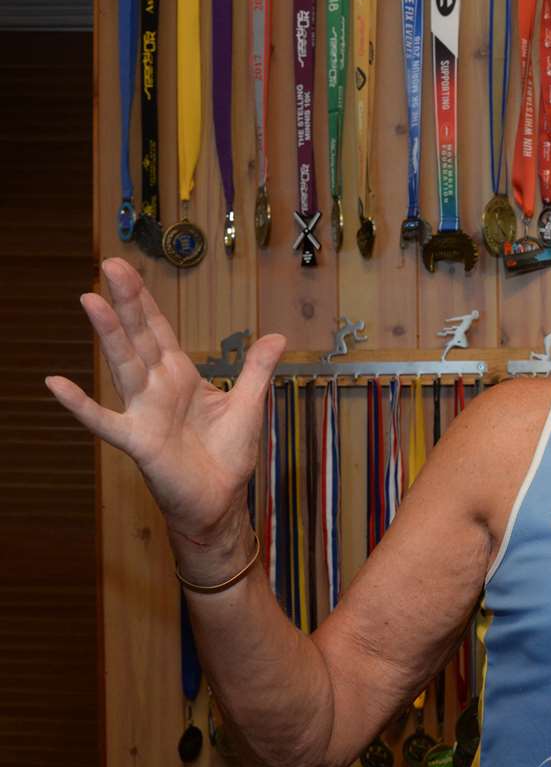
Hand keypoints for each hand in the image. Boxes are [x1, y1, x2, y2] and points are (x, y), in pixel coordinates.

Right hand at [46, 258, 285, 559]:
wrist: (220, 501)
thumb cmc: (229, 455)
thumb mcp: (251, 403)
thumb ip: (257, 368)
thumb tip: (277, 335)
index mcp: (181, 376)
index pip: (159, 330)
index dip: (145, 301)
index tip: (126, 269)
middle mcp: (157, 388)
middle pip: (138, 337)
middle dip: (126, 302)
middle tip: (108, 265)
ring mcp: (144, 412)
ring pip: (123, 365)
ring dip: (108, 334)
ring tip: (90, 300)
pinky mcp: (138, 440)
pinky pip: (104, 420)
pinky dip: (81, 404)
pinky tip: (56, 383)